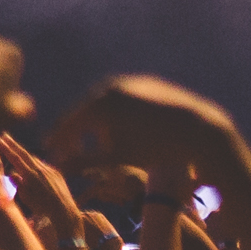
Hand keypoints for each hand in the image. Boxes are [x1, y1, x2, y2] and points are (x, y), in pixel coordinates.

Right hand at [42, 75, 239, 190]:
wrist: (199, 130)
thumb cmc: (156, 148)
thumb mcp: (118, 158)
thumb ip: (85, 161)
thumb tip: (57, 167)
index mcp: (99, 103)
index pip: (69, 122)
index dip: (59, 140)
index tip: (51, 154)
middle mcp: (110, 86)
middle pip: (85, 112)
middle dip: (78, 134)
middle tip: (72, 151)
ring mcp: (130, 82)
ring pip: (105, 105)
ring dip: (98, 125)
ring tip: (103, 145)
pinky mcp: (147, 84)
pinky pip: (124, 100)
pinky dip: (118, 116)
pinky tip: (125, 132)